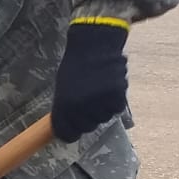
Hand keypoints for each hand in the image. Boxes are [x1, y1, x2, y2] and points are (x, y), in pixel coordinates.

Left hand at [52, 20, 128, 141]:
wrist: (94, 45)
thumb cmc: (76, 65)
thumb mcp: (62, 88)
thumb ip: (64, 108)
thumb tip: (65, 126)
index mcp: (64, 105)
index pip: (67, 133)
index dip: (71, 133)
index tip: (74, 131)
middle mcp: (81, 107)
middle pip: (87, 128)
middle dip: (88, 119)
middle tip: (89, 104)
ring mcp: (99, 102)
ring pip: (103, 118)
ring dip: (102, 109)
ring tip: (99, 92)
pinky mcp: (117, 95)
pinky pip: (116, 108)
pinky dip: (114, 102)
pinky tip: (109, 89)